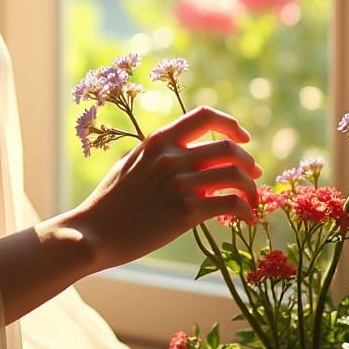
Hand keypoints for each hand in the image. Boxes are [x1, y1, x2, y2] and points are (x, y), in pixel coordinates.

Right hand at [72, 105, 261, 271]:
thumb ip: (158, 156)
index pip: (204, 116)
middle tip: (254, 175)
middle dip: (248, 161)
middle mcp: (171, 157)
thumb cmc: (110, 202)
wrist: (94, 232)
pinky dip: (246, 210)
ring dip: (251, 188)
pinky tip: (246, 218)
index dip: (230, 124)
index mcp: (158, 141)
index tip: (243, 138)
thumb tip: (183, 155)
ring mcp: (179, 183)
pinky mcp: (185, 211)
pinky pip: (230, 203)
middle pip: (228, 147)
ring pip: (235, 175)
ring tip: (252, 201)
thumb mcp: (131, 164)